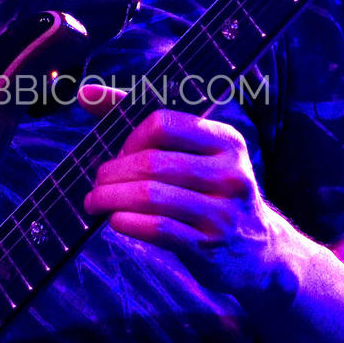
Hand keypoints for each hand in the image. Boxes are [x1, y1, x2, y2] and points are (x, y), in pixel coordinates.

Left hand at [80, 96, 297, 308]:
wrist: (257, 249)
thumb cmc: (211, 191)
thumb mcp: (197, 154)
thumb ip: (144, 122)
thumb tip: (87, 93)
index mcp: (226, 141)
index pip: (163, 124)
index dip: (131, 138)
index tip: (120, 154)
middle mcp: (229, 173)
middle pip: (151, 163)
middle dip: (112, 173)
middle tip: (97, 183)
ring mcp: (221, 212)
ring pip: (150, 196)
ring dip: (110, 198)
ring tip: (96, 202)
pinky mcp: (208, 246)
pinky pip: (157, 228)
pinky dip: (126, 222)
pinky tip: (115, 220)